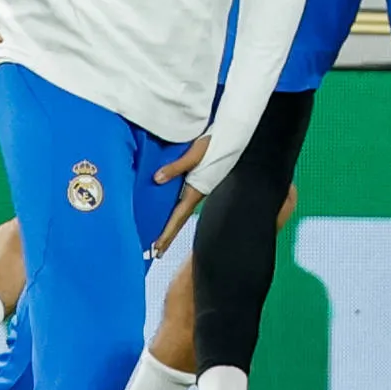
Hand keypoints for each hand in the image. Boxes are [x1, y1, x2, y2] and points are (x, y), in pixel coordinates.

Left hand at [149, 138, 207, 257]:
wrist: (233, 137)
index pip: (177, 216)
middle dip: (168, 237)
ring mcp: (199, 188)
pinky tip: (170, 212)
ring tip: (161, 238)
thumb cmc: (215, 143)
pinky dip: (175, 212)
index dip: (166, 233)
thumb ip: (176, 167)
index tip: (156, 247)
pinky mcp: (200, 182)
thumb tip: (157, 179)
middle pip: (180, 220)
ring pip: (182, 212)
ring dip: (171, 226)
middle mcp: (197, 193)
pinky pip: (184, 202)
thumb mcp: (195, 153)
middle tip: (156, 252)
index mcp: (196, 190)